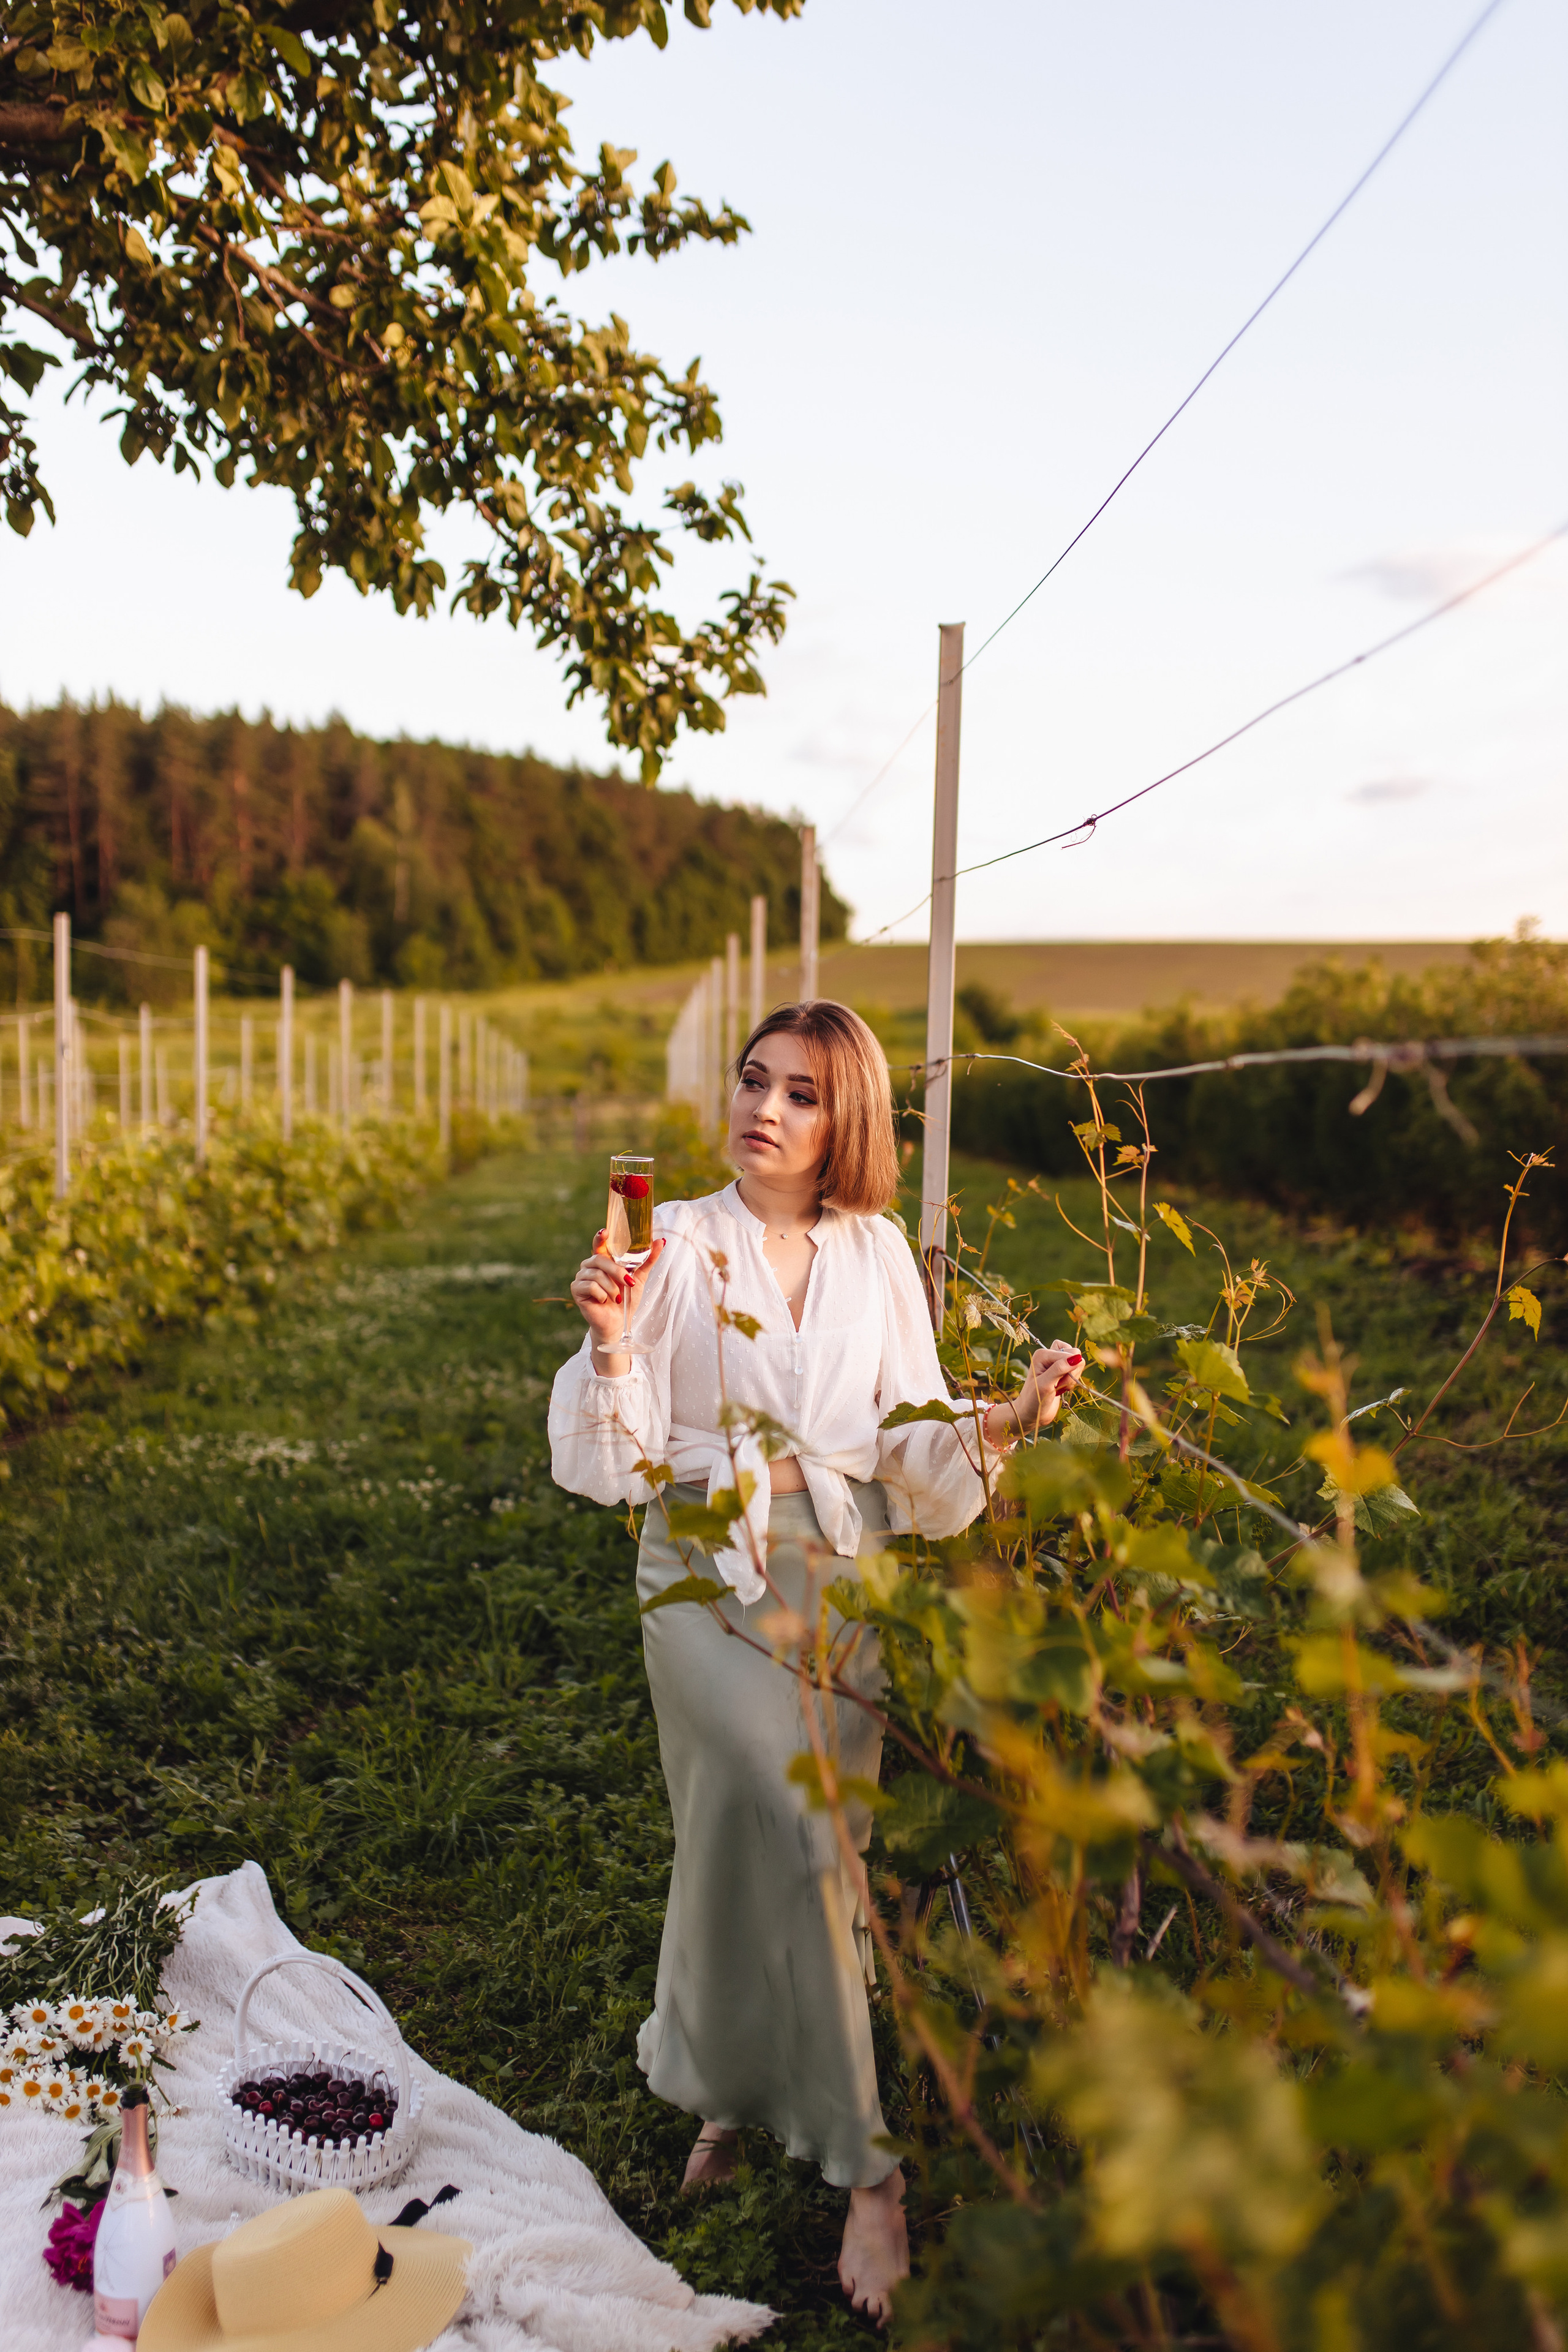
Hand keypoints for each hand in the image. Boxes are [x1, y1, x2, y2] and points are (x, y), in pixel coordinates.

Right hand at [569, 1232, 664, 1353]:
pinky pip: (590, 1286)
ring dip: (612, 1287)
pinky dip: (602, 1295)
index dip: (600, 1237)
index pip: (599, 1244)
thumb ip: (648, 1259)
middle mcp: (589, 1266)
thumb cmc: (627, 1299)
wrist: (619, 1322)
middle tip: (628, 1282)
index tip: (605, 1232)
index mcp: (603, 1260)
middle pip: (600, 1259)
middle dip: (616, 1271)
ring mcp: (581, 1277)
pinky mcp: (576, 1290)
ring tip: (617, 1297)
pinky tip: (605, 1301)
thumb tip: (661, 1241)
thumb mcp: (639, 1277)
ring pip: (596, 1274)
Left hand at [984, 1340, 1083, 1446]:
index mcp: (1043, 1354)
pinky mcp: (1062, 1371)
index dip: (1068, 1370)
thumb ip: (1059, 1369)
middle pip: (1076, 1355)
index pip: (1070, 1354)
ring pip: (1078, 1363)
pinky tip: (1063, 1388)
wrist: (1031, 1413)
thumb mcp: (1045, 1384)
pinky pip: (1076, 1370)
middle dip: (1071, 1372)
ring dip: (1071, 1378)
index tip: (1056, 1384)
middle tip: (1058, 1385)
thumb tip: (1077, 1357)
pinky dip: (1072, 1381)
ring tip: (1059, 1388)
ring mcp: (1056, 1363)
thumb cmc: (1034, 1399)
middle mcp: (1050, 1355)